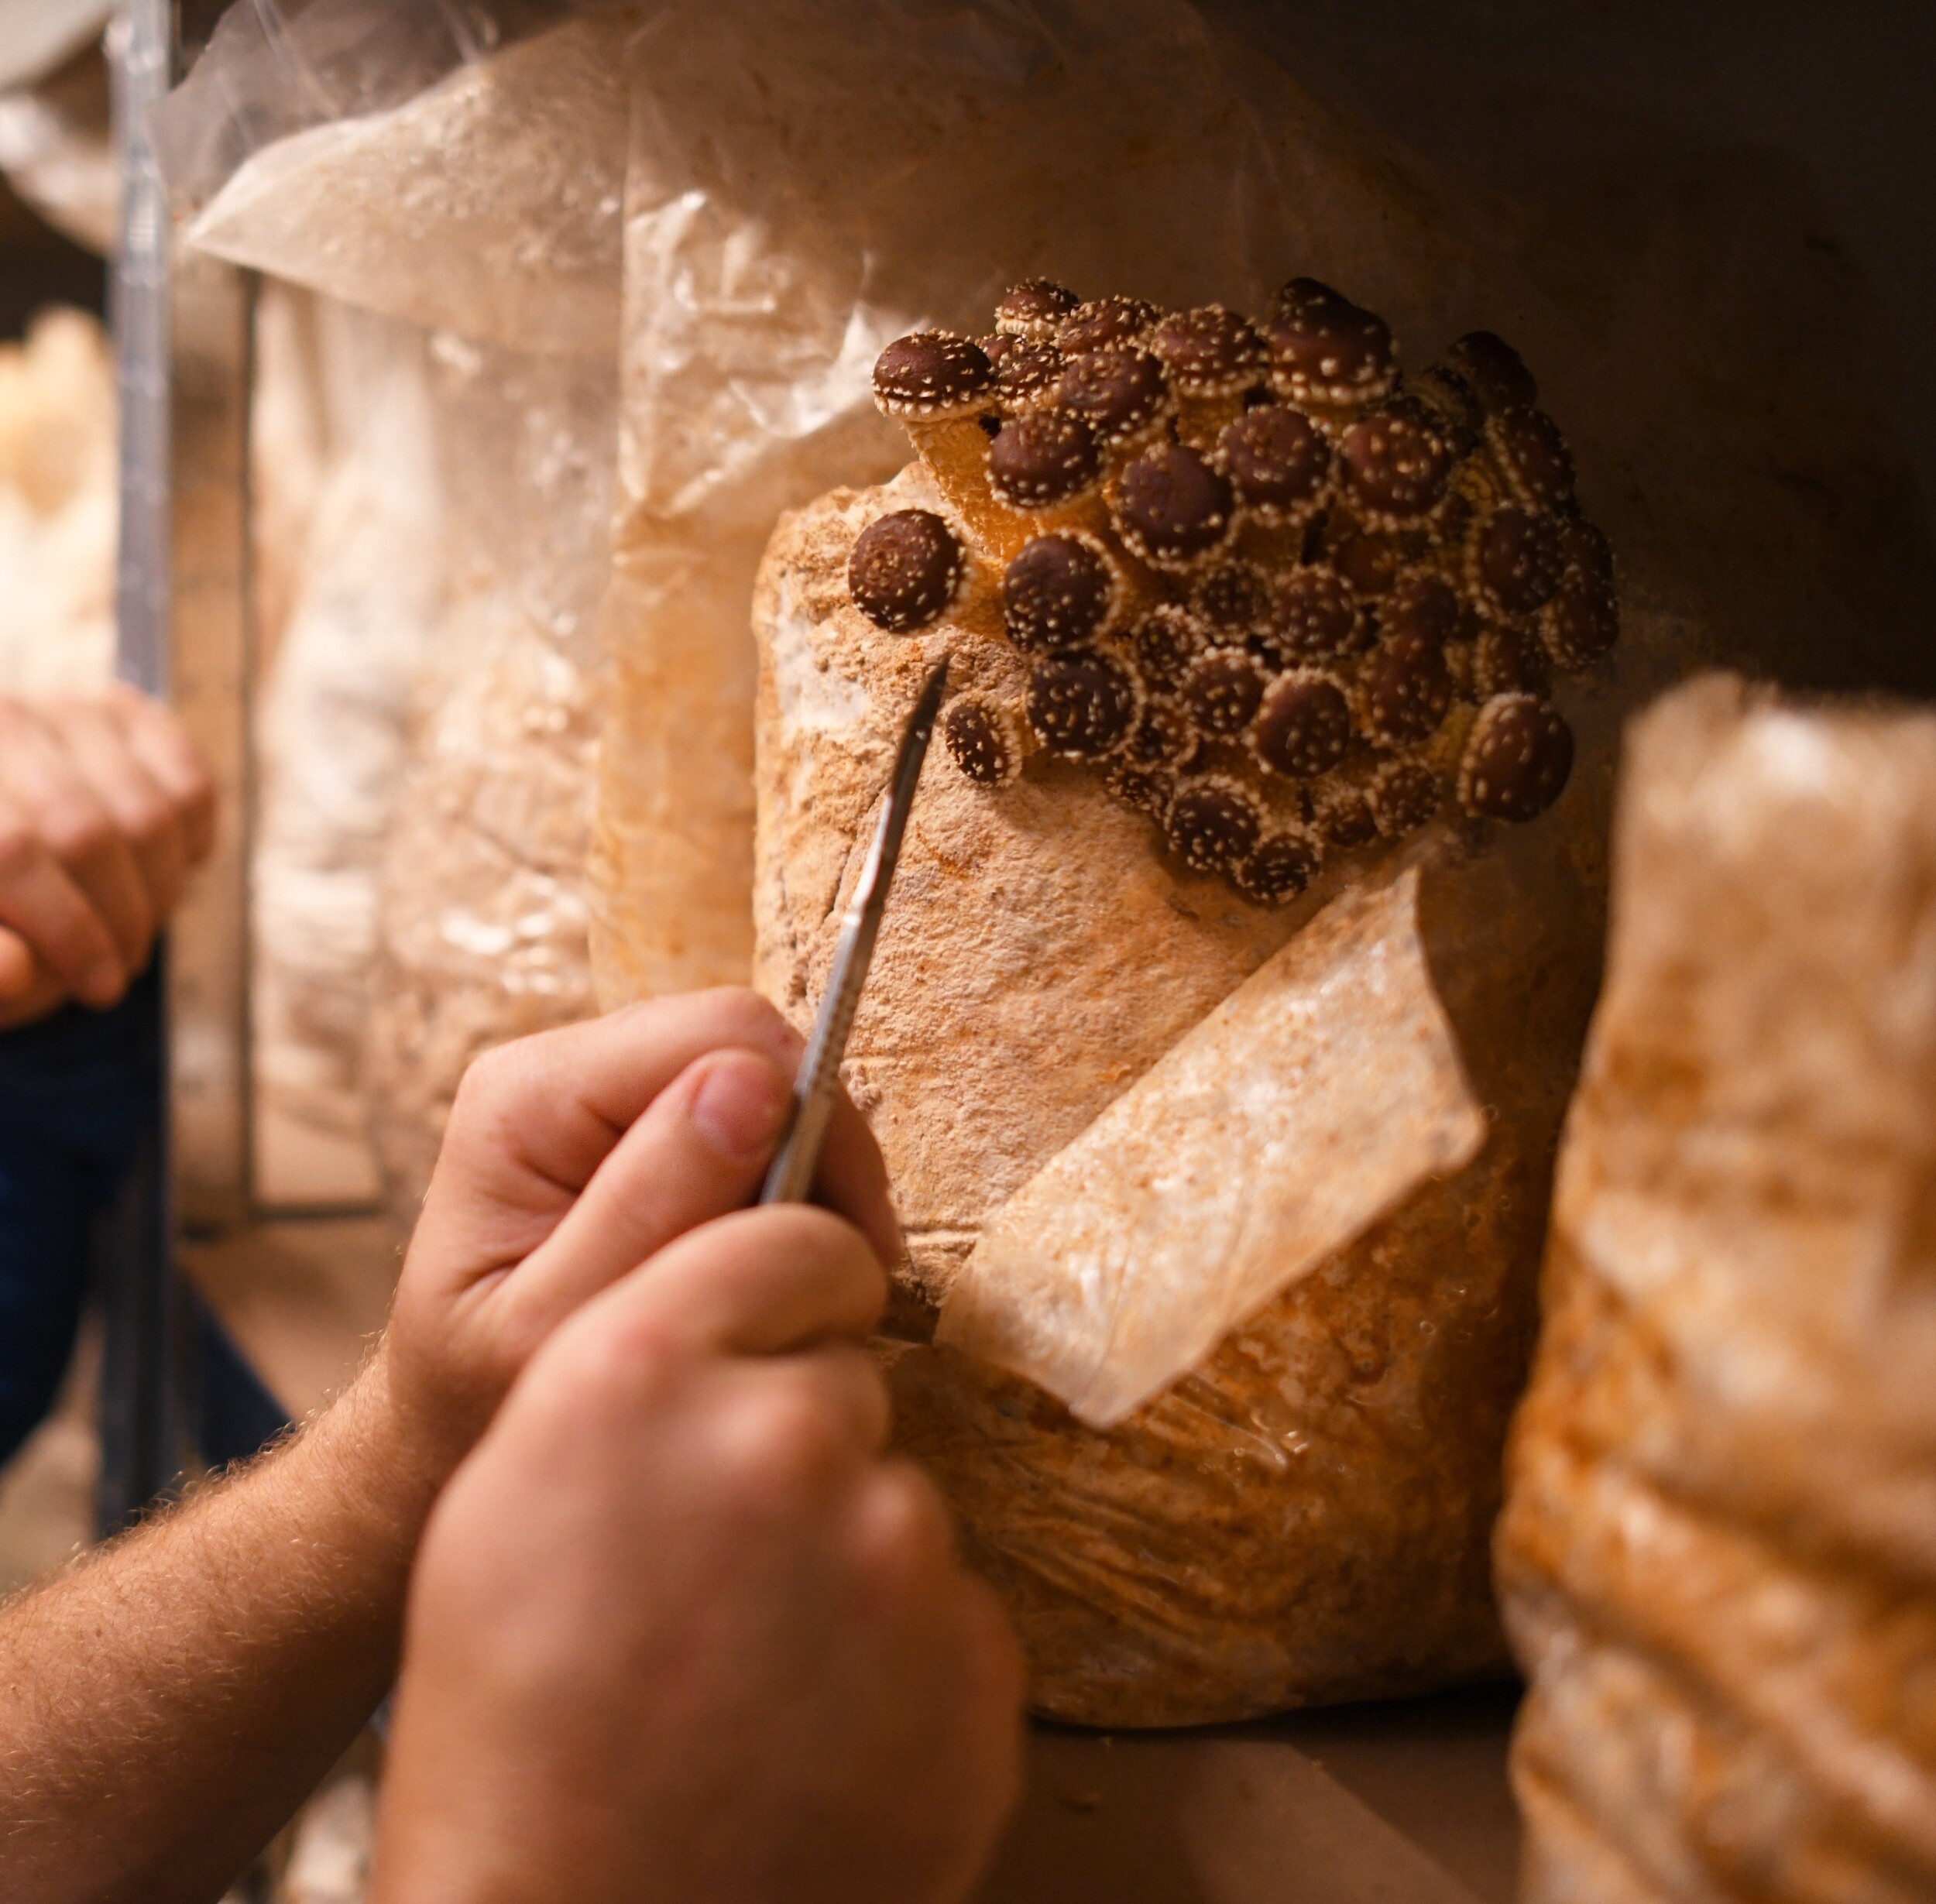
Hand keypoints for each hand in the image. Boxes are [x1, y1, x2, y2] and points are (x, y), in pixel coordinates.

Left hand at [0, 686, 215, 1028]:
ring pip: (149, 812)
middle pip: (87, 833)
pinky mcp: (123, 715)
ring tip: (135, 929)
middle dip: (119, 919)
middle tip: (121, 969)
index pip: (15, 851)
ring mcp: (61, 711)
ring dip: (159, 892)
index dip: (69, 931)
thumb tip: (16, 971)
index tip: (100, 990)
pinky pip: (191, 786)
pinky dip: (192, 842)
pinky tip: (163, 872)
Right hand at [372, 1203, 1024, 1903]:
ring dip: (849, 1555)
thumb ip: (640, 1356)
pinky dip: (898, 1656)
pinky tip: (812, 1723)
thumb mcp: (512, 1491)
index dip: (790, 1284)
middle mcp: (785, 1433)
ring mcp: (897, 1550)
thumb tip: (746, 1301)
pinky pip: (946, 1610)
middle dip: (800, 1438)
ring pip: (897, 1497)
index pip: (794, 1232)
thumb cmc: (513, 1730)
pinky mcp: (975, 1661)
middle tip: (726, 1555)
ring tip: (756, 1664)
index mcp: (646, 1369)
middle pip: (846, 1376)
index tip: (789, 1323)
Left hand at [374, 988, 903, 1503]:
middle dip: (820, 1149)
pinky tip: (777, 1267)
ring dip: (809, 1177)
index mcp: (528, 1096)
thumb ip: (643, 1211)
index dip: (816, 1119)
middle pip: (753, 1046)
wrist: (444, 1434)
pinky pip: (751, 1123)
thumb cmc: (483, 1401)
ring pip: (764, 1083)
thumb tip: (749, 1088)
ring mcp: (599, 1093)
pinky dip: (786, 1192)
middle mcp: (562, 1069)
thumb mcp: (555, 1332)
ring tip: (810, 1282)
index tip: (854, 1243)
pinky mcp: (636, 1128)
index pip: (724, 1037)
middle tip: (849, 1270)